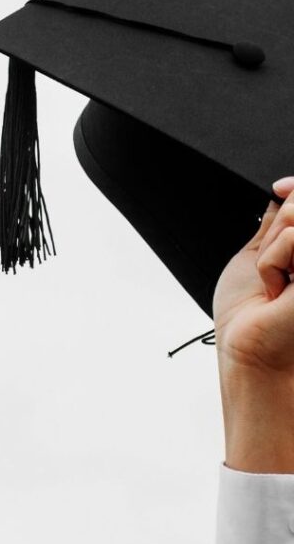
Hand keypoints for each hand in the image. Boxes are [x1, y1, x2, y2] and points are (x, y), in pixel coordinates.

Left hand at [213, 176, 293, 471]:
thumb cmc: (255, 317)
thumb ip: (280, 223)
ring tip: (277, 284)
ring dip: (273, 249)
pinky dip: (273, 261)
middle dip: (281, 225)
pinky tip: (278, 290)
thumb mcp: (262, 257)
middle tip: (275, 269)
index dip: (292, 190)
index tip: (278, 190)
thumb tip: (285, 187)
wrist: (253, 357)